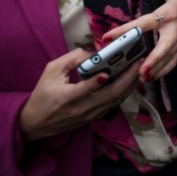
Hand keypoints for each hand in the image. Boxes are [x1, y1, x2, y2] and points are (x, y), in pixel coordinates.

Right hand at [19, 48, 140, 141]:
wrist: (36, 123)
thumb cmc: (43, 94)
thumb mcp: (51, 72)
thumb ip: (71, 59)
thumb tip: (93, 53)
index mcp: (66, 98)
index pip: (83, 91)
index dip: (94, 82)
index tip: (107, 72)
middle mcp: (80, 109)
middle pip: (109, 95)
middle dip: (127, 78)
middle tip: (139, 62)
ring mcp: (90, 115)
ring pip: (115, 100)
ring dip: (130, 85)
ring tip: (140, 68)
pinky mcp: (95, 118)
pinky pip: (113, 104)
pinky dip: (124, 92)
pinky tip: (132, 80)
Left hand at [102, 0, 176, 83]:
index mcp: (169, 13)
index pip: (145, 22)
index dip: (127, 30)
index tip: (107, 38)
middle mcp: (173, 30)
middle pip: (163, 48)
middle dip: (153, 60)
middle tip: (141, 71)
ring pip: (167, 59)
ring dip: (156, 70)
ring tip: (140, 79)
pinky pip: (171, 64)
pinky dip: (161, 72)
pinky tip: (148, 78)